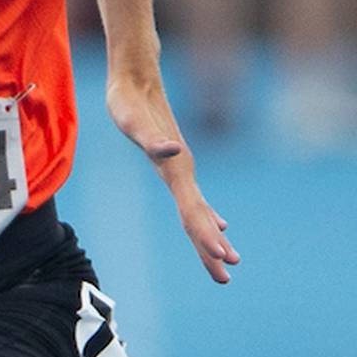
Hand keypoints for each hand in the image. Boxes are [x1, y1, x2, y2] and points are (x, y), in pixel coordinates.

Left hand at [107, 72, 239, 284]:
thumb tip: (172, 149)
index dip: (205, 237)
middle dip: (211, 250)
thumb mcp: (132, 121)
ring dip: (212, 237)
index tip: (219, 259)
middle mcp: (182, 171)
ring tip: (228, 259)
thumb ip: (153, 139)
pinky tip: (219, 224)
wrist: (137, 77)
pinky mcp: (176, 163)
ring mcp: (181, 168)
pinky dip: (207, 215)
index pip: (192, 212)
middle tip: (225, 278)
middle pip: (199, 219)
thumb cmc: (127, 102)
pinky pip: (196, 198)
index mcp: (175, 169)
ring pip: (200, 211)